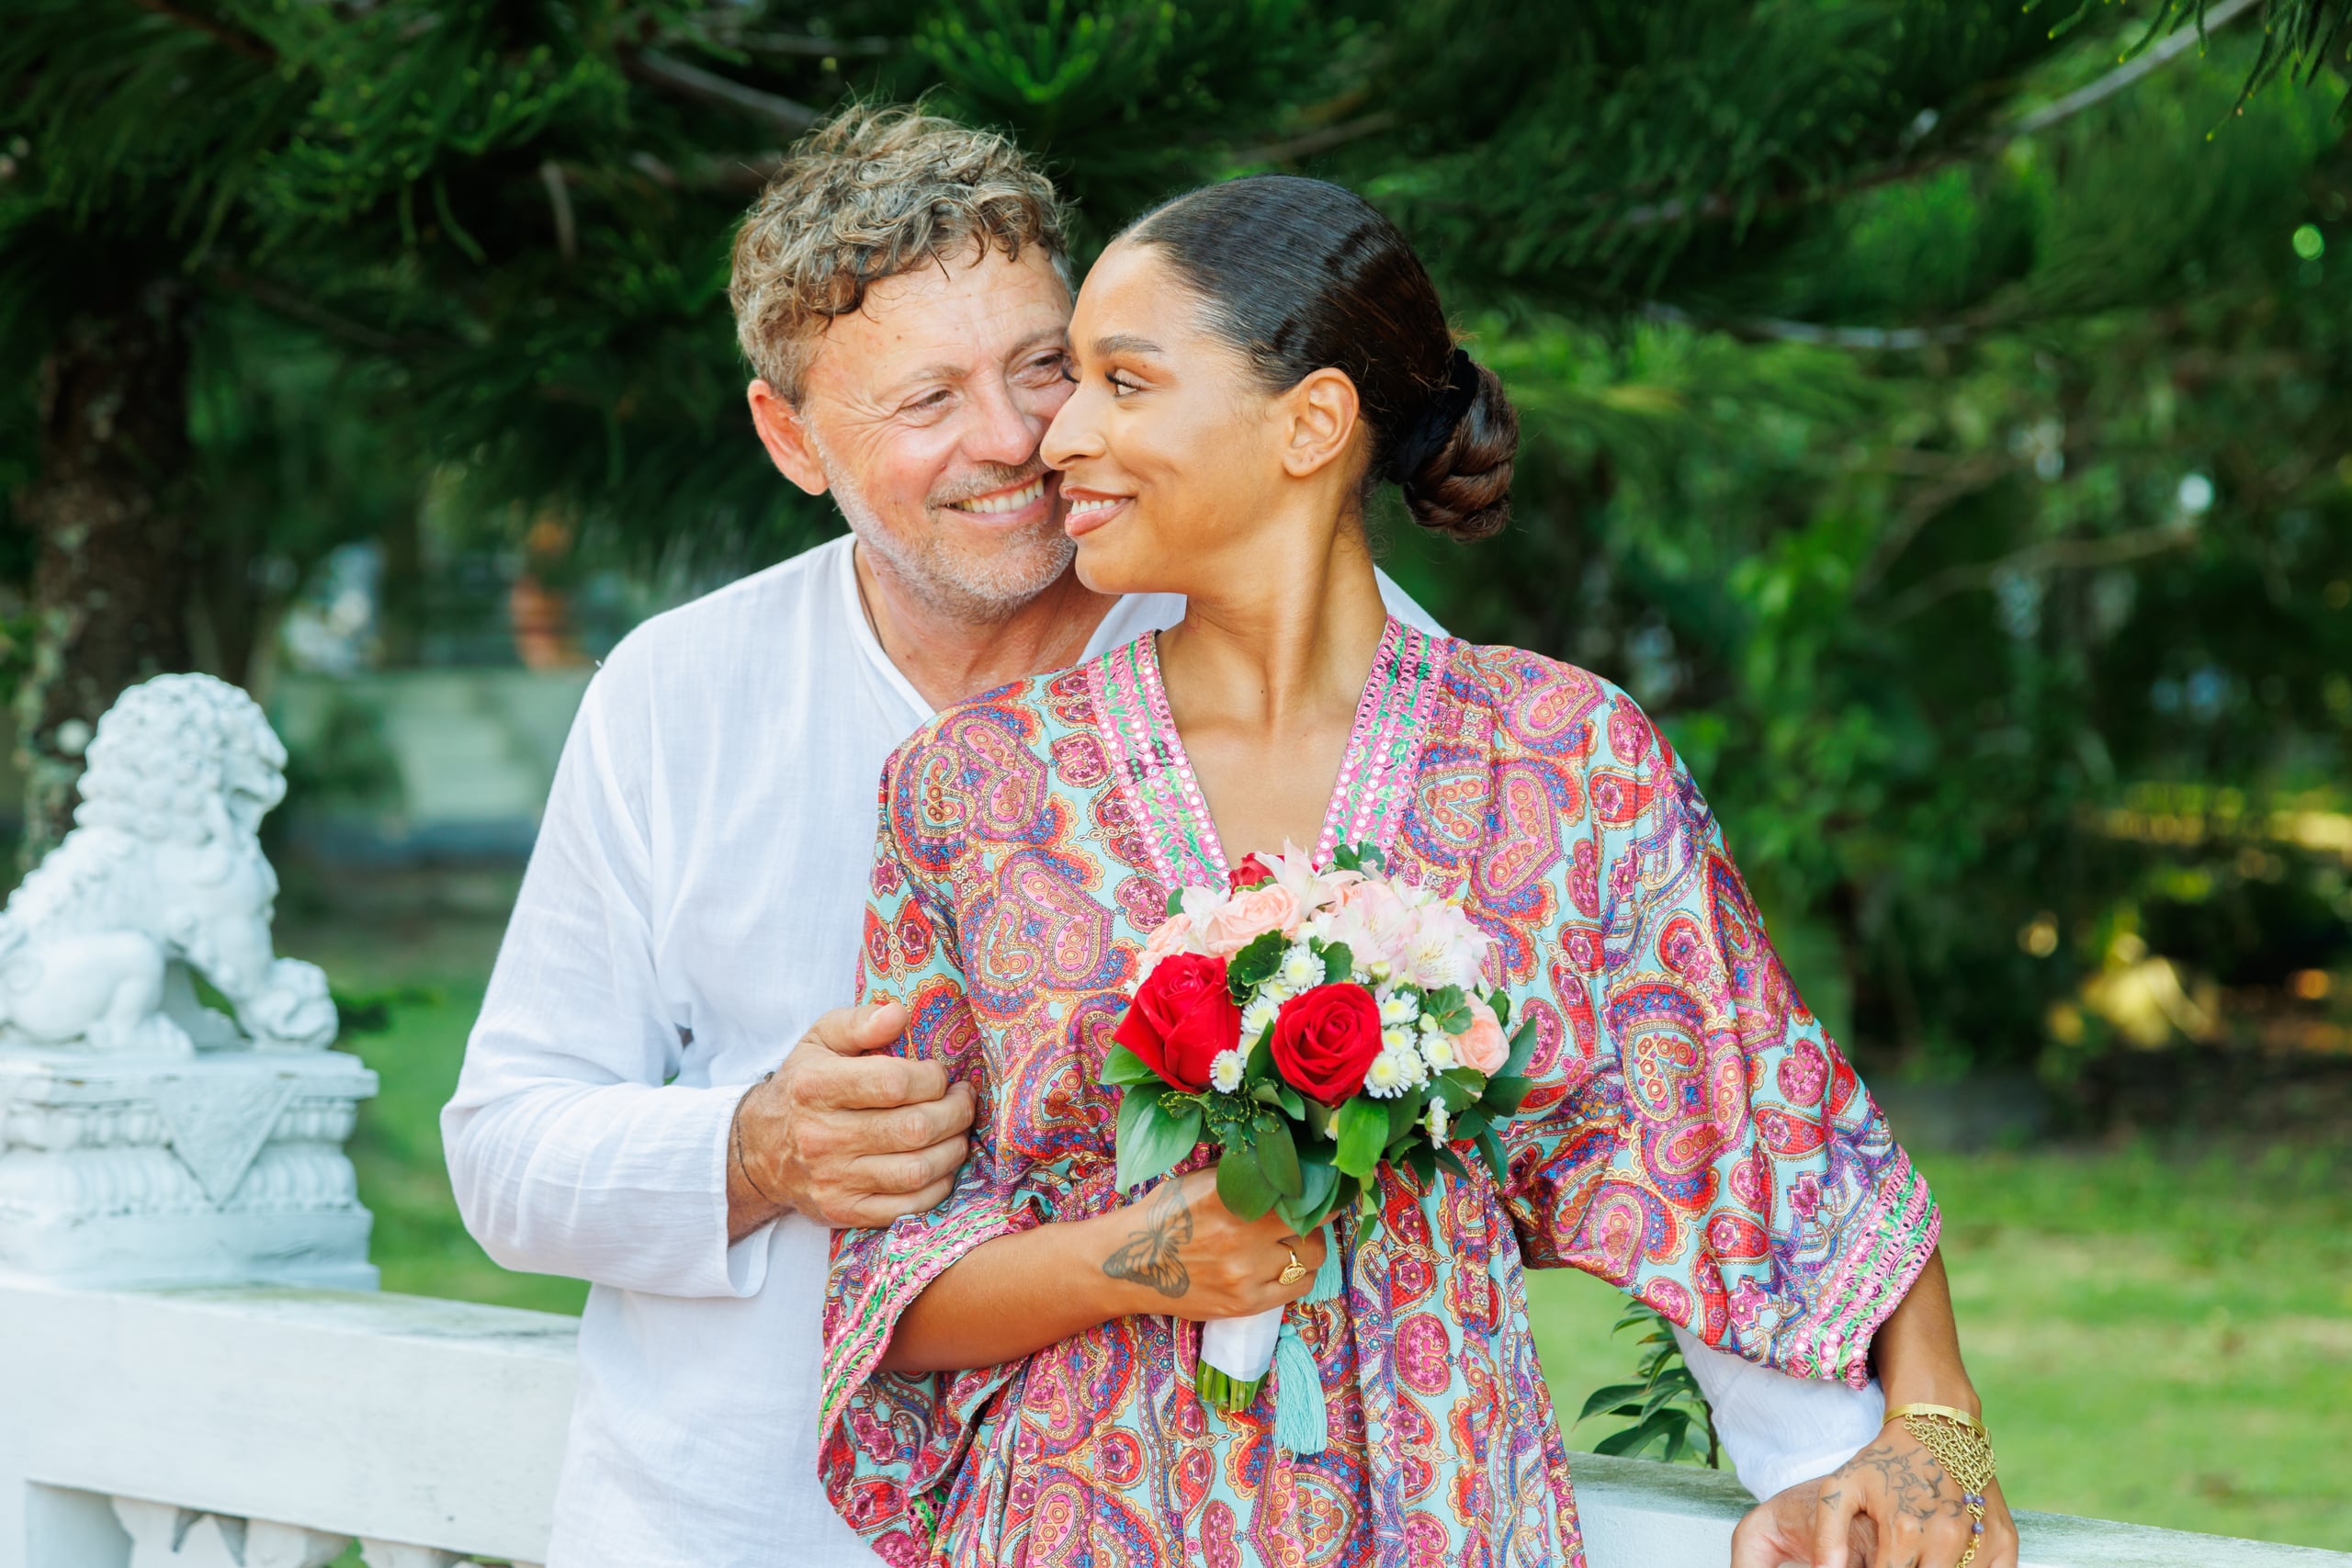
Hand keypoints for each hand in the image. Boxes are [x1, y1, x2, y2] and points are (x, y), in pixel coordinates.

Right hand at [728, 1001, 974, 1232]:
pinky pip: (908, 1207)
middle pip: (913, 1128)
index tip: (940, 1074)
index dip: (932, 1077)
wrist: (760, 1149)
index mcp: (815, 1087)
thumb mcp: (819, 1039)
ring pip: (917, 1170)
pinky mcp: (844, 1211)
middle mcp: (821, 1136)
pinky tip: (941, 1164)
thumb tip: (899, 1014)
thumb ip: (859, 1021)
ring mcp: (833, 1180)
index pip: (893, 1083)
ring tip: (957, 1129)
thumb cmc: (803, 1085)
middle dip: (955, 1111)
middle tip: (963, 1099)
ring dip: (953, 1148)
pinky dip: (938, 1186)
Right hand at [1088, 1168, 1326, 1320]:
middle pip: (1311, 1226)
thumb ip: (1243, 1175)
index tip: (1328, 1190)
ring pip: (1309, 1258)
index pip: (1300, 1192)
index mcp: (1231, 1196)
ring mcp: (1246, 1273)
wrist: (1132, 1264)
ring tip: (1290, 1244)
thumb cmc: (1166, 1216)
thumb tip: (1287, 1163)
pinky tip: (1285, 1267)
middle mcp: (1242, 1234)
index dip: (1321, 1192)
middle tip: (1300, 1219)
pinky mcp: (1245, 1303)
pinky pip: (1298, 1288)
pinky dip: (1299, 1275)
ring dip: (1306, 1249)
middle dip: (1311, 1222)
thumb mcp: (1200, 1180)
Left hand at [1734, 1434, 2017, 1567]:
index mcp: (1904, 1530)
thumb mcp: (1842, 1487)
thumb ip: (1828, 1536)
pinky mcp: (2006, 1541)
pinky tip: (1949, 1559)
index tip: (1874, 1563)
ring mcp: (1981, 1541)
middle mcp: (1946, 1539)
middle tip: (1898, 1557)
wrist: (1938, 1427)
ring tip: (1919, 1553)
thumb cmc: (1886, 1461)